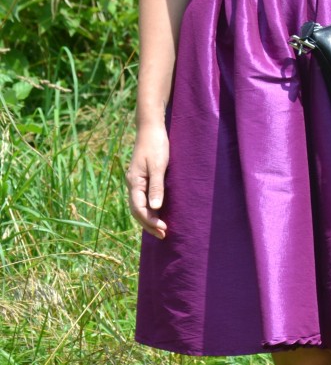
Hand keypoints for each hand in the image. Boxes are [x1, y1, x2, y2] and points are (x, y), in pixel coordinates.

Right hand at [126, 123, 168, 238]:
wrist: (151, 128)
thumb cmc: (156, 145)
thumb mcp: (158, 166)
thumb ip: (156, 187)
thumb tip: (155, 208)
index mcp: (134, 182)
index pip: (139, 208)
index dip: (150, 221)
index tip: (163, 228)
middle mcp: (132, 184)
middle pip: (137, 210)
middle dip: (149, 224)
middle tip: (163, 235)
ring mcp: (136, 182)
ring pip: (139, 206)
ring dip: (149, 219)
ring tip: (161, 230)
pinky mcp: (142, 179)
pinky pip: (142, 199)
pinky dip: (149, 210)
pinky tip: (157, 214)